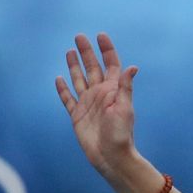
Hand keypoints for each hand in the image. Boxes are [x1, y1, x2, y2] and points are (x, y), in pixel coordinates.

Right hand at [55, 32, 140, 180]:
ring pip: (78, 79)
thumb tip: (132, 67)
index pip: (111, 65)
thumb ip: (125, 88)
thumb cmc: (120, 135)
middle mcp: (100, 95)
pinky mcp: (77, 115)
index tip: (100, 35)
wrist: (111, 157)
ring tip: (69, 51)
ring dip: (74, 65)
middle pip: (92, 68)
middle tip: (79, 36)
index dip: (106, 50)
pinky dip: (63, 88)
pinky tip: (59, 78)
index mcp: (113, 91)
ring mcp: (88, 104)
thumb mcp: (124, 109)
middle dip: (86, 52)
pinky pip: (68, 98)